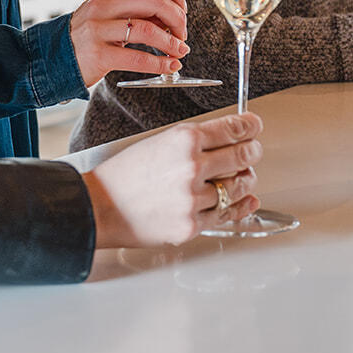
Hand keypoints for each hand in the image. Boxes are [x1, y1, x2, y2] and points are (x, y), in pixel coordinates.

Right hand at [70, 0, 189, 87]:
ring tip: (179, 51)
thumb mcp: (108, 15)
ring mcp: (98, 29)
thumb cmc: (86, 38)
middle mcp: (102, 6)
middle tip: (182, 34)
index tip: (183, 10)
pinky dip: (160, 63)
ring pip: (149, 29)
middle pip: (155, 0)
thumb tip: (174, 16)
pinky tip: (169, 65)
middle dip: (178, 18)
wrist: (52, 59)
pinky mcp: (98, 55)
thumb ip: (137, 11)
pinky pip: (138, 58)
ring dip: (172, 43)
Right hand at [82, 111, 264, 247]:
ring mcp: (192, 200)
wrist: (98, 208)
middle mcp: (191, 168)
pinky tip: (246, 200)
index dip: (250, 126)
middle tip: (252, 151)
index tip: (254, 127)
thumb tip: (232, 138)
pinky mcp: (190, 226)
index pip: (234, 129)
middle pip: (244, 156)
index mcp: (184, 140)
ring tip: (242, 177)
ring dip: (245, 181)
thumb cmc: (125, 175)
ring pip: (240, 187)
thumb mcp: (160, 142)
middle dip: (252, 152)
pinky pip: (227, 215)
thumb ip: (196, 141)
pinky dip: (240, 206)